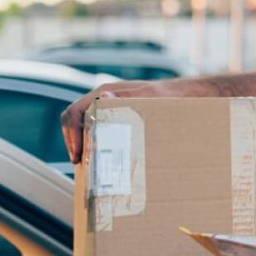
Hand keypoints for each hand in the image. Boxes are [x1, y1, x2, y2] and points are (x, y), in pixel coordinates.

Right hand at [61, 79, 182, 163]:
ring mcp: (109, 106)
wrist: (184, 95)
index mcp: (105, 92)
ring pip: (83, 125)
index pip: (74, 111)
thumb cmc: (168, 95)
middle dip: (73, 141)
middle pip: (74, 119)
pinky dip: (93, 141)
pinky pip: (96, 127)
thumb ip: (127, 98)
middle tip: (80, 162)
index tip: (78, 154)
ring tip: (87, 162)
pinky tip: (101, 155)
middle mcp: (104, 98)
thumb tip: (103, 98)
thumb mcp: (148, 97)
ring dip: (81, 142)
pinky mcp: (117, 115)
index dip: (71, 134)